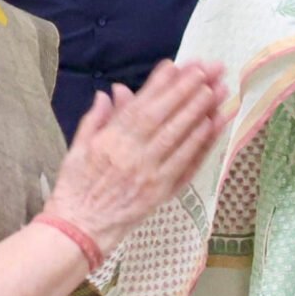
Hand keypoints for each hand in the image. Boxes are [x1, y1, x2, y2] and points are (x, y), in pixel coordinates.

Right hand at [46, 60, 227, 253]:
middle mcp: (132, 155)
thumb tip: (111, 93)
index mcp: (109, 141)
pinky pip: (186, 164)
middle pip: (165, 117)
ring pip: (180, 137)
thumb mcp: (77, 148)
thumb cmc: (75, 188)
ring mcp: (150, 174)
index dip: (161, 85)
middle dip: (188, 90)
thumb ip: (96, 119)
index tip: (179, 65)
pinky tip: (214, 125)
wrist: (79, 230)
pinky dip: (201, 144)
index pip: (140, 106)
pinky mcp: (162, 192)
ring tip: (219, 90)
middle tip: (209, 70)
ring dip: (201, 111)